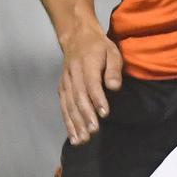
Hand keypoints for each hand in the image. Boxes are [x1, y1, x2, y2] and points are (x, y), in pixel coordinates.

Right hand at [57, 23, 122, 144]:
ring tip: (83, 139)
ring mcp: (66, 82)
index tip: (105, 113)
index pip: (92, 84)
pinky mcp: (62, 89)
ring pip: (69, 105)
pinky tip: (74, 136)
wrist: (77, 38)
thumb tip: (115, 87)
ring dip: (76, 123)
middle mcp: (73, 74)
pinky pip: (64, 107)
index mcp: (87, 64)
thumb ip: (114, 69)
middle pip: (79, 97)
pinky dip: (68, 123)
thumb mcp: (112, 51)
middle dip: (86, 116)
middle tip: (94, 131)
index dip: (97, 99)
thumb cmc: (99, 47)